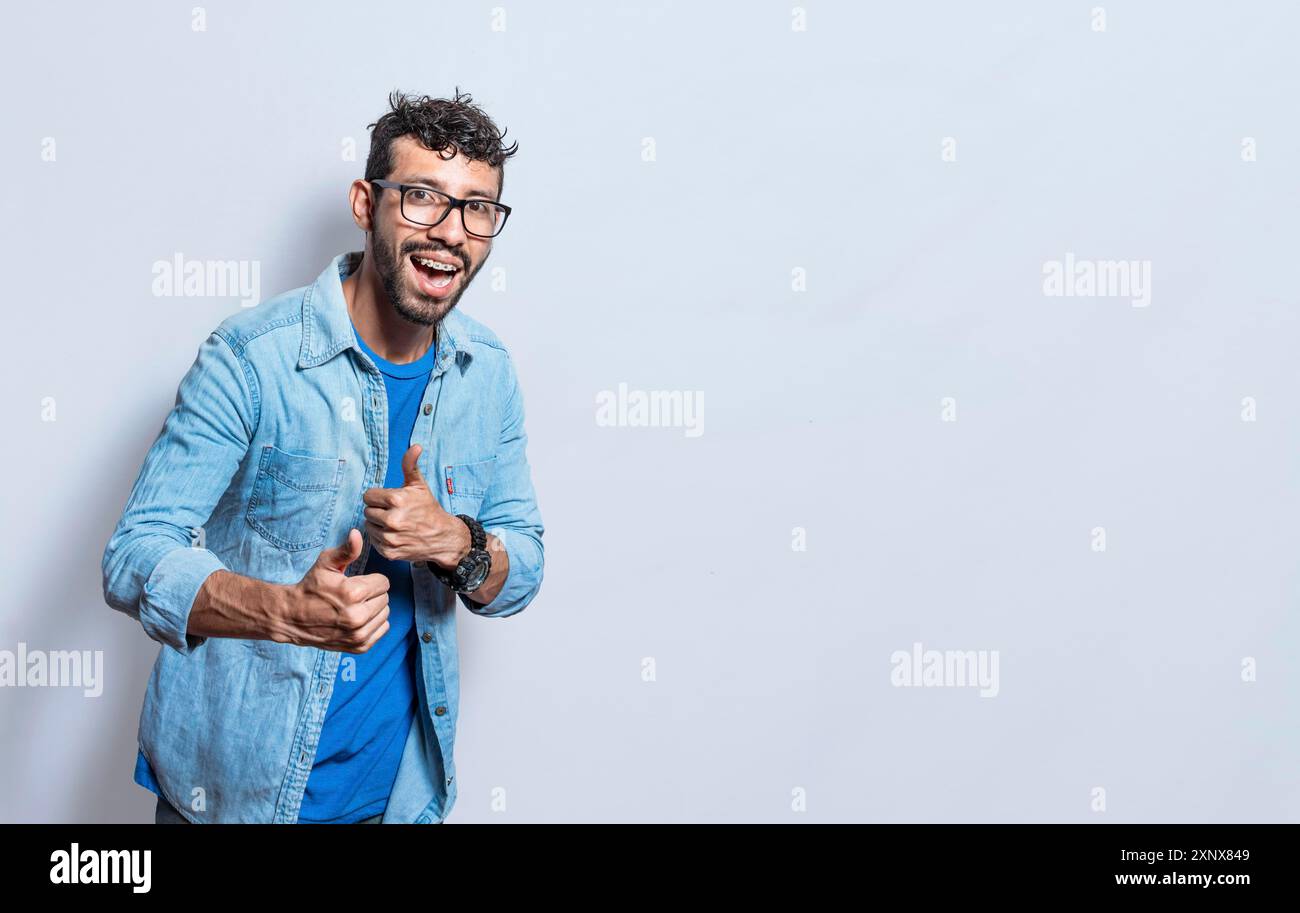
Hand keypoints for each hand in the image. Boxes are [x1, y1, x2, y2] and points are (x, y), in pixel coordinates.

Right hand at [277, 528, 390, 652]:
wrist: (293, 617)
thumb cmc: (311, 587)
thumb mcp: (325, 564)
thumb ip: (346, 550)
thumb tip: (357, 533)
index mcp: (353, 593)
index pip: (384, 582)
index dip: (371, 580)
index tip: (355, 583)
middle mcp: (357, 617)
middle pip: (385, 598)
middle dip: (372, 594)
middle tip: (353, 595)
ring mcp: (358, 634)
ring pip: (385, 614)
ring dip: (374, 609)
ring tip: (355, 607)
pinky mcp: (359, 646)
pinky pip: (383, 629)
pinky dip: (374, 623)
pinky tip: (358, 619)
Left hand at [363, 443, 469, 567]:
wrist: (443, 537)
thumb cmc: (428, 509)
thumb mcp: (419, 485)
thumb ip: (410, 465)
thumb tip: (415, 446)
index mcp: (396, 500)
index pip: (368, 496)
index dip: (378, 497)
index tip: (390, 500)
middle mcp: (392, 520)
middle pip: (367, 511)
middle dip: (378, 510)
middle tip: (393, 512)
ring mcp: (390, 538)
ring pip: (368, 526)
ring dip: (378, 524)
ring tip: (394, 524)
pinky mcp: (389, 552)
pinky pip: (374, 541)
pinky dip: (381, 538)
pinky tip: (395, 535)